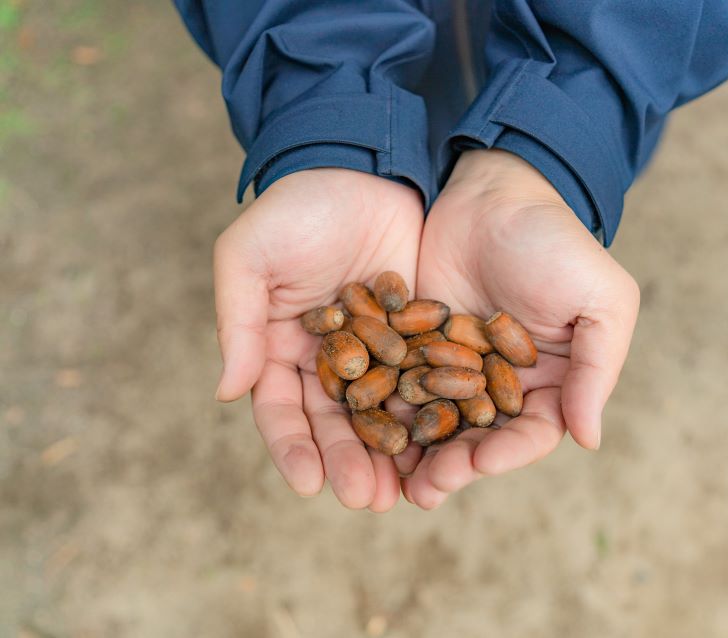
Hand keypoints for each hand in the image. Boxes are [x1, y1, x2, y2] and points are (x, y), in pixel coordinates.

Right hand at [214, 169, 423, 510]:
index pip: (281, 410)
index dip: (292, 447)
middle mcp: (327, 358)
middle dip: (348, 461)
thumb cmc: (297, 208)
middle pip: (335, 422)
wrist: (365, 166)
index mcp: (281, 347)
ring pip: (380, 412)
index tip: (309, 483)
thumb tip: (225, 391)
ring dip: (389, 454)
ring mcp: (375, 349)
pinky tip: (443, 444)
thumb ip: (238, 321)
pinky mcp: (416, 335)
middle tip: (366, 500)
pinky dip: (428, 413)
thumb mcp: (250, 256)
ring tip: (404, 493)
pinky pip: (423, 380)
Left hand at [404, 149, 639, 508]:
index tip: (478, 466)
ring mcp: (456, 363)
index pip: (531, 432)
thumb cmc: (555, 242)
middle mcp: (502, 380)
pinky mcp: (417, 343)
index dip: (506, 454)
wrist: (494, 189)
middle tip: (424, 490)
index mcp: (550, 379)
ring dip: (416, 451)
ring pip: (437, 419)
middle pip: (478, 437)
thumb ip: (597, 368)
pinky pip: (402, 383)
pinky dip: (388, 408)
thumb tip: (589, 439)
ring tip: (391, 478)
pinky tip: (365, 429)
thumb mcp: (601, 298)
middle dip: (453, 465)